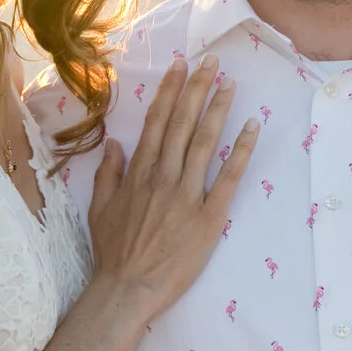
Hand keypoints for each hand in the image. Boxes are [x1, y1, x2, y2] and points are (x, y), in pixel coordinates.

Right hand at [89, 56, 258, 319]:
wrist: (128, 289)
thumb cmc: (114, 252)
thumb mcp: (99, 208)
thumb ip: (108, 173)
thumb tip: (115, 142)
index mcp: (138, 173)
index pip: (157, 122)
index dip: (171, 92)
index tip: (181, 66)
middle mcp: (163, 176)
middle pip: (183, 124)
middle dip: (197, 89)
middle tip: (212, 61)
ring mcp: (187, 195)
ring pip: (205, 143)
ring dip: (218, 110)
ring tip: (230, 84)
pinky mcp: (209, 217)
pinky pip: (228, 178)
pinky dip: (241, 151)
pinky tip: (252, 128)